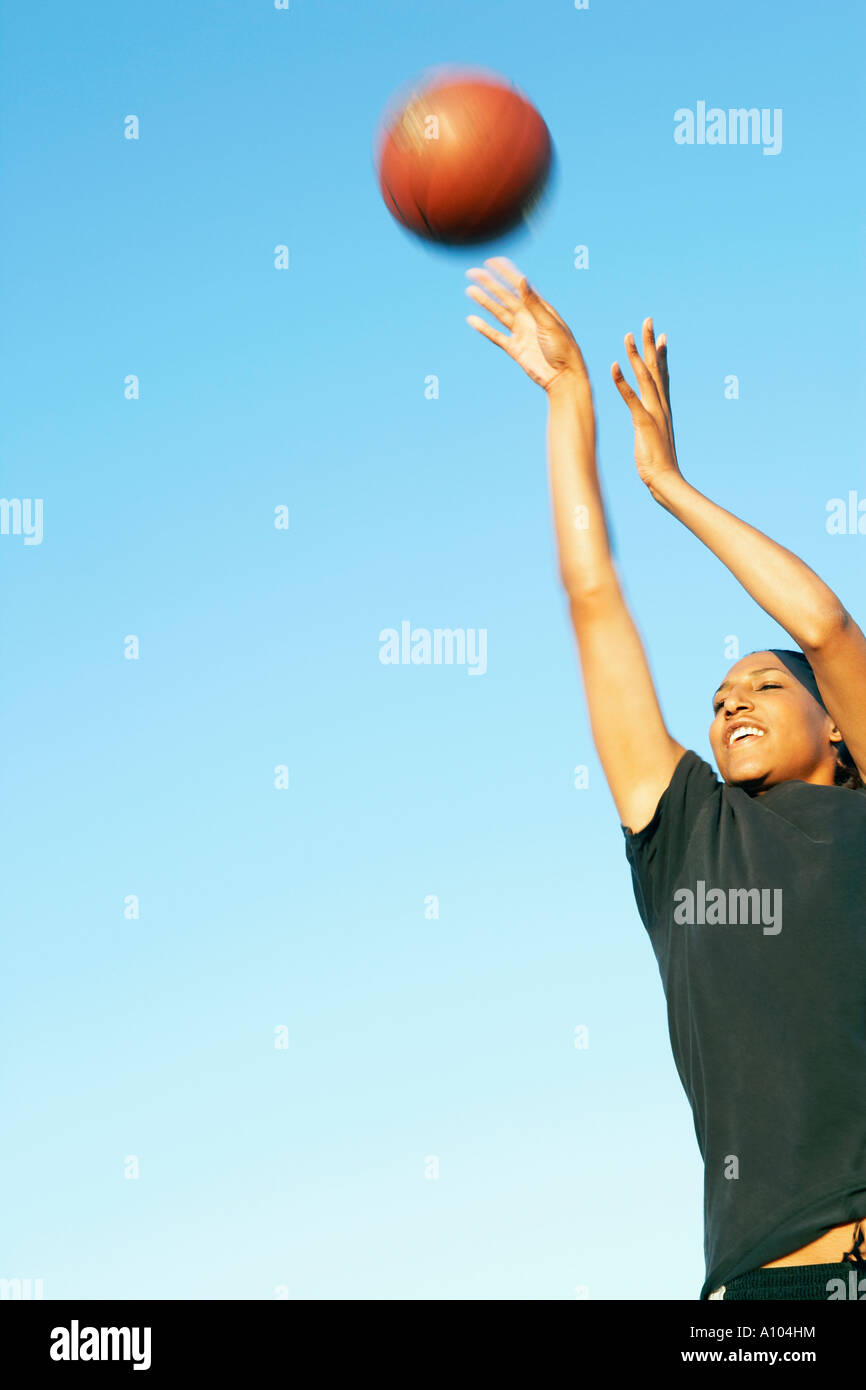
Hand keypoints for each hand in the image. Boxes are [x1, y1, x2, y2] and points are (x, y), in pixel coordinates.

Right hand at [465, 257, 587, 392]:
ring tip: (470, 291)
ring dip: (484, 302)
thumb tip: (522, 280)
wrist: (564, 378)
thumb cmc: (563, 349)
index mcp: (539, 308)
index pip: (519, 286)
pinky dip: (484, 328)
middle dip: (489, 284)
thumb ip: (533, 303)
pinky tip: (472, 319)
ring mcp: (520, 332)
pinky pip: (495, 336)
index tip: (492, 261)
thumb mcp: (548, 323)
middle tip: (472, 273)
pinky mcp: (514, 348)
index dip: (505, 273)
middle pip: (504, 296)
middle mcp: (528, 317)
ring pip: (498, 313)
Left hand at [611, 319, 680, 494]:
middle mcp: (660, 405)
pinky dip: (623, 382)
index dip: (661, 354)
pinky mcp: (644, 423)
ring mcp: (654, 413)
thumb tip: (649, 420)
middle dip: (650, 343)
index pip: (663, 375)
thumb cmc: (658, 463)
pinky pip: (632, 399)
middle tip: (647, 320)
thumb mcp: (654, 437)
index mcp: (662, 408)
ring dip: (636, 356)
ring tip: (628, 336)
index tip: (660, 335)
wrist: (666, 481)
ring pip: (645, 378)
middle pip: (655, 368)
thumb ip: (651, 424)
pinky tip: (614, 367)